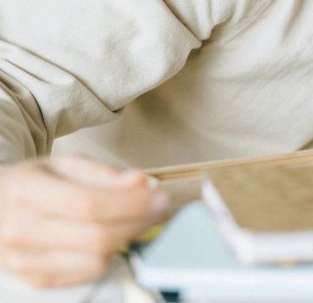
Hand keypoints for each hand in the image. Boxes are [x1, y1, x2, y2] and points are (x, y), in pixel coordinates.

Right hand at [0, 155, 168, 287]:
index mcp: (27, 191)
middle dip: (139, 221)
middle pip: (96, 236)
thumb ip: (105, 174)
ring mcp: (25, 259)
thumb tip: (143, 184)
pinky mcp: (36, 279)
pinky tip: (110, 237)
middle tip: (159, 207)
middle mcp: (21, 229)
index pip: (89, 204)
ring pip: (96, 259)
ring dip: (126, 239)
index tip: (159, 196)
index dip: (132, 203)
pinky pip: (88, 274)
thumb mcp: (65, 165)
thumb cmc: (34, 184)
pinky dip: (109, 256)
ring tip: (134, 219)